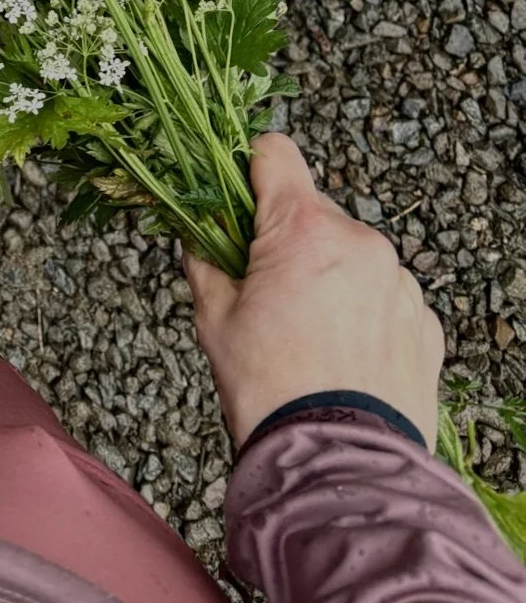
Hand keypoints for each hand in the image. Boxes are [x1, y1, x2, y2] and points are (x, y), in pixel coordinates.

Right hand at [185, 132, 444, 448]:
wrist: (336, 468)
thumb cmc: (271, 392)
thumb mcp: (214, 319)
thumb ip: (204, 261)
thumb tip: (196, 237)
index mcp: (304, 229)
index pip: (274, 153)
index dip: (248, 170)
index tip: (236, 200)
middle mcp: (361, 242)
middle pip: (313, 211)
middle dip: (287, 239)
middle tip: (265, 291)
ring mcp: (399, 283)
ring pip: (351, 254)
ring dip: (328, 276)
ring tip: (308, 335)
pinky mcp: (423, 322)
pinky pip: (385, 295)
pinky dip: (362, 312)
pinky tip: (341, 354)